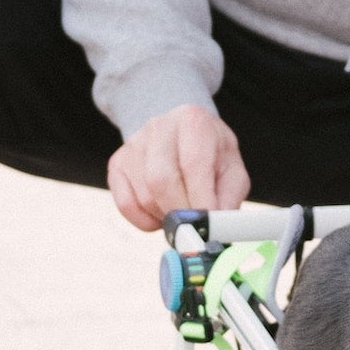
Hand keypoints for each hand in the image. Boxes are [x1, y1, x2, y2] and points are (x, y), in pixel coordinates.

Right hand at [107, 104, 250, 231]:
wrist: (184, 138)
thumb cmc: (212, 156)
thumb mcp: (232, 171)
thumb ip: (228, 198)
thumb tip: (214, 227)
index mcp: (193, 121)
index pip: (193, 164)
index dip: (200, 200)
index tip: (207, 225)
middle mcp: (159, 126)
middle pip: (161, 181)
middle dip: (180, 214)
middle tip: (194, 229)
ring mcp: (133, 144)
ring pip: (145, 196)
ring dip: (165, 217)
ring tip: (181, 212)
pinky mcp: (117, 164)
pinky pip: (126, 204)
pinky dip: (145, 220)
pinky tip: (161, 213)